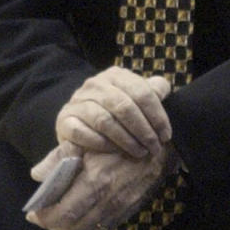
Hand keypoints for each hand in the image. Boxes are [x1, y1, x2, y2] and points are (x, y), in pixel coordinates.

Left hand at [26, 140, 172, 229]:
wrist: (158, 148)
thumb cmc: (119, 140)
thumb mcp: (87, 141)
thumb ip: (59, 157)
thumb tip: (36, 173)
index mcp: (94, 181)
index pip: (63, 213)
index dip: (45, 217)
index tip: (34, 213)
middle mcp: (107, 200)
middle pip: (72, 228)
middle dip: (53, 226)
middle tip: (43, 217)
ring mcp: (119, 209)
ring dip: (69, 229)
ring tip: (59, 218)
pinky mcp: (128, 212)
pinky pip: (102, 229)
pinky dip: (86, 227)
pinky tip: (80, 216)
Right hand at [54, 67, 171, 159]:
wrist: (79, 123)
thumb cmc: (114, 112)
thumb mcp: (133, 97)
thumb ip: (150, 91)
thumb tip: (163, 88)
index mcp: (115, 76)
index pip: (142, 93)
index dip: (157, 116)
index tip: (166, 136)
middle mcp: (94, 84)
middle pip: (125, 107)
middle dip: (144, 131)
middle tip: (154, 148)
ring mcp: (77, 101)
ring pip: (105, 121)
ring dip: (126, 140)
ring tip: (139, 153)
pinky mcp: (64, 120)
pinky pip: (83, 133)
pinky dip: (101, 144)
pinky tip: (114, 151)